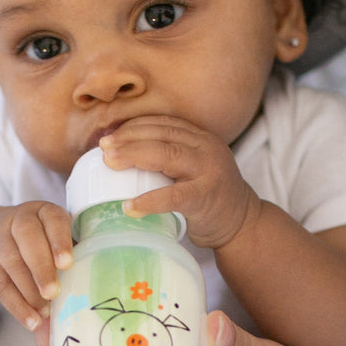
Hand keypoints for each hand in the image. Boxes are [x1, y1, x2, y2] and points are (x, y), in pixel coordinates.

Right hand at [0, 201, 73, 329]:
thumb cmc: (41, 240)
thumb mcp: (56, 238)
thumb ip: (73, 256)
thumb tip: (92, 290)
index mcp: (44, 212)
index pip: (52, 221)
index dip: (59, 241)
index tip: (66, 264)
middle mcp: (19, 220)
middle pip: (27, 240)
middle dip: (41, 268)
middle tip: (53, 293)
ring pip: (12, 263)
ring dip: (29, 291)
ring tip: (45, 312)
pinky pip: (0, 285)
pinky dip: (16, 306)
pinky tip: (31, 320)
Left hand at [100, 117, 260, 248]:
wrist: (242, 222)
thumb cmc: (207, 196)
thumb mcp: (192, 167)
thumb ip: (168, 157)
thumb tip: (119, 154)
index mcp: (200, 137)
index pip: (163, 123)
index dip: (133, 125)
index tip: (109, 134)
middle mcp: (206, 148)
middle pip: (162, 135)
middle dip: (129, 138)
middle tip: (103, 147)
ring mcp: (208, 172)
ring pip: (167, 155)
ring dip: (134, 156)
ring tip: (109, 163)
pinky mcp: (206, 198)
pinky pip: (173, 196)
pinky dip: (149, 200)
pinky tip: (129, 207)